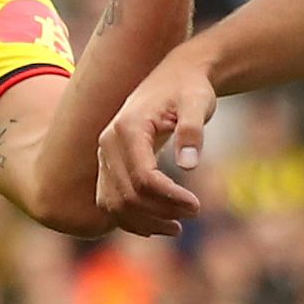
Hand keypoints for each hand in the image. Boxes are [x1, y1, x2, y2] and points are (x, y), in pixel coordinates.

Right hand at [98, 49, 218, 236]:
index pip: (143, 178)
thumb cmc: (189, 88)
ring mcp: (104, 155)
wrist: (174, 75)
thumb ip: (193, 130)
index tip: (197, 206)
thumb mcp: (198, 103)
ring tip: (177, 227)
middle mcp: (108, 143)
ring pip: (114, 204)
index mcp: (128, 128)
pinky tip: (156, 226)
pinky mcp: (107, 164)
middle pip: (127, 195)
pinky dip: (130, 218)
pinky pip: (110, 201)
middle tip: (193, 213)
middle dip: (160, 212)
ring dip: (144, 221)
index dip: (170, 198)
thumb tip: (189, 165)